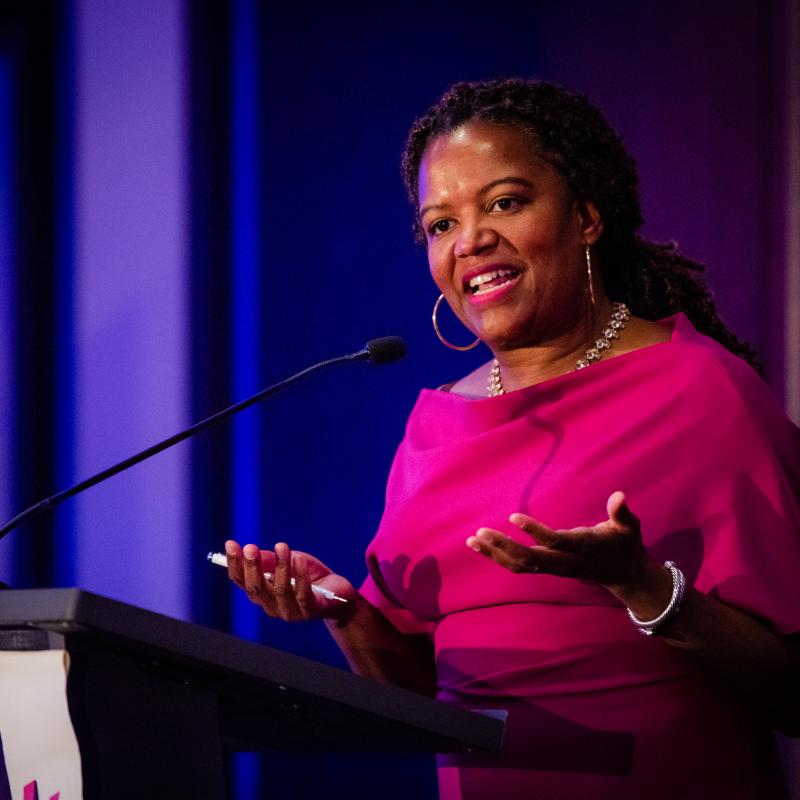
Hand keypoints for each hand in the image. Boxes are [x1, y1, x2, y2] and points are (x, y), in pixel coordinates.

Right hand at [225, 540, 355, 620]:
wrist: (337, 593)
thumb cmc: (308, 576)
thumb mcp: (287, 563)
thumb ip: (270, 560)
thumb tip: (250, 552)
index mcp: (262, 594)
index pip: (241, 581)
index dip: (235, 563)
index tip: (231, 544)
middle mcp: (271, 606)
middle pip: (256, 588)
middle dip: (252, 567)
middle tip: (251, 548)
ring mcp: (290, 612)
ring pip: (280, 590)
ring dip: (280, 566)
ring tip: (282, 547)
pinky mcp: (310, 611)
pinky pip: (303, 594)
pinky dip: (301, 575)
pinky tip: (299, 559)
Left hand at [465, 491, 653, 591]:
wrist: (623, 574)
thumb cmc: (624, 543)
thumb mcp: (629, 527)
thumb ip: (622, 513)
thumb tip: (620, 495)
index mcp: (583, 547)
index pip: (556, 541)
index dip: (535, 531)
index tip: (513, 517)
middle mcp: (565, 561)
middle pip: (530, 559)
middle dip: (504, 546)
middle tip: (481, 531)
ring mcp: (554, 567)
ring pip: (520, 566)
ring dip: (495, 554)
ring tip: (472, 540)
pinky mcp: (546, 568)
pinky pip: (518, 566)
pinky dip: (498, 557)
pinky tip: (480, 546)